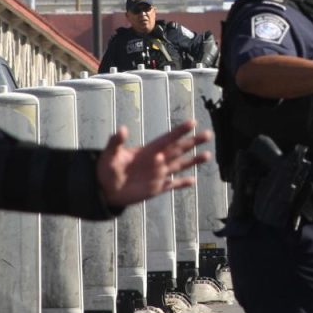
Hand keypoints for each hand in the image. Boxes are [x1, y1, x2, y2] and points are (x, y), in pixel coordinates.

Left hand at [97, 119, 211, 206]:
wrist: (105, 189)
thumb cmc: (105, 169)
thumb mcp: (109, 154)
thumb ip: (116, 142)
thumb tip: (121, 129)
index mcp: (147, 150)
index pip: (167, 139)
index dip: (179, 131)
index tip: (192, 123)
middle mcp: (156, 160)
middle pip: (178, 150)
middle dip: (193, 142)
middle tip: (208, 134)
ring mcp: (157, 175)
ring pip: (179, 166)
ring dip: (193, 161)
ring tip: (208, 155)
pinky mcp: (156, 188)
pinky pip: (172, 185)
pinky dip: (182, 183)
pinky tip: (193, 181)